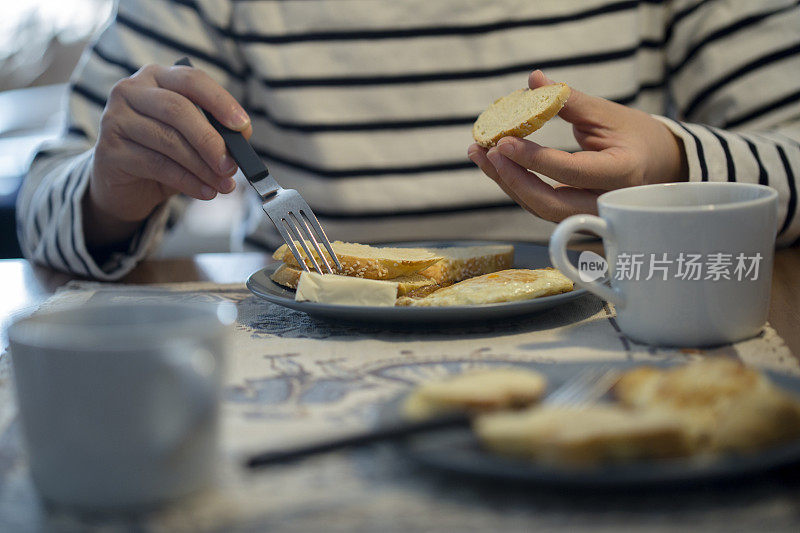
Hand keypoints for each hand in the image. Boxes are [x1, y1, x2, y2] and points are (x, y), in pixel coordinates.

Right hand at [84, 64, 251, 246]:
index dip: (219, 101)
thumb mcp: (193, 139)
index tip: (242, 125)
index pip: (191, 80)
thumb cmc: (165, 153)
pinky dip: (187, 181)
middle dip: (210, 140)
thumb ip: (215, 132)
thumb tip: (242, 137)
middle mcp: (131, 90)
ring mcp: (115, 118)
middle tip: (232, 165)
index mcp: (157, 77)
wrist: (128, 185)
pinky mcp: (108, 150)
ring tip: (223, 185)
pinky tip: (205, 191)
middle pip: (177, 110)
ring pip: (168, 140)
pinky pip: (156, 165)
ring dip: (202, 167)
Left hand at [468, 70, 686, 221]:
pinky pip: (540, 206)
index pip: (571, 171)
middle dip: (512, 179)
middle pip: (550, 203)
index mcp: (622, 172)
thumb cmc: (633, 134)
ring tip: (478, 152)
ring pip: (540, 209)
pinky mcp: (573, 218)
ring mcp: (589, 216)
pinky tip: (493, 164)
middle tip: (486, 151)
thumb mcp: (607, 113)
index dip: (534, 158)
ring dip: (506, 183)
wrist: (657, 165)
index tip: (503, 141)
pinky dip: (515, 186)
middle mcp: (606, 203)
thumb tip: (534, 79)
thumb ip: (569, 100)